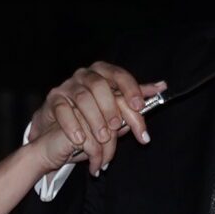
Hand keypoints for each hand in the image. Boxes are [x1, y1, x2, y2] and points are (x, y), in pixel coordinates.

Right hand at [30, 63, 162, 177]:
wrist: (58, 136)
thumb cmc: (90, 122)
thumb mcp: (115, 111)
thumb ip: (134, 99)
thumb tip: (161, 87)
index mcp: (102, 73)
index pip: (118, 74)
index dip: (130, 89)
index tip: (139, 106)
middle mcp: (84, 76)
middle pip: (99, 84)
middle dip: (110, 106)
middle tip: (117, 126)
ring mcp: (67, 87)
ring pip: (81, 97)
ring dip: (94, 119)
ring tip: (102, 137)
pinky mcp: (53, 101)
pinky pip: (62, 110)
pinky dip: (72, 125)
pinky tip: (80, 140)